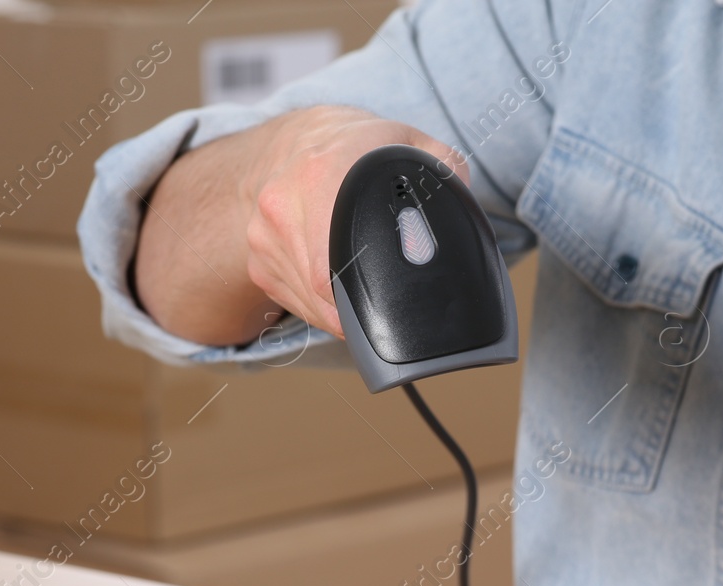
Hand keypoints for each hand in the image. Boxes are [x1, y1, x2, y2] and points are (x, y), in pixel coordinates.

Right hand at [242, 106, 468, 336]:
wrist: (303, 139)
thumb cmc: (366, 149)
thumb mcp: (414, 145)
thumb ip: (447, 174)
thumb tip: (463, 215)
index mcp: (321, 173)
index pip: (332, 264)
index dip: (363, 297)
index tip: (388, 308)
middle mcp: (282, 205)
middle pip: (323, 292)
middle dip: (363, 308)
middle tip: (392, 304)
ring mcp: (263, 237)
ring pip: (310, 305)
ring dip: (342, 310)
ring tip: (367, 282)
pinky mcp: (258, 262)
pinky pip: (296, 304)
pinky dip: (323, 306)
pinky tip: (340, 279)